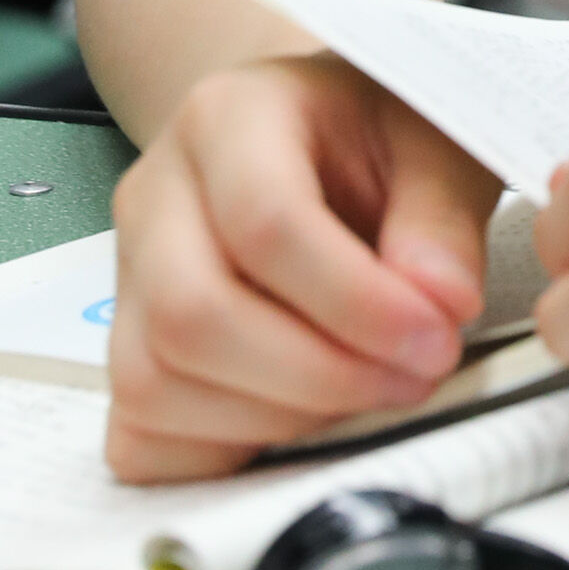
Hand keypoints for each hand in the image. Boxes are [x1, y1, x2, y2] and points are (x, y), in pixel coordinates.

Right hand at [103, 54, 500, 483]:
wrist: (326, 143)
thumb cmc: (379, 141)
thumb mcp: (439, 145)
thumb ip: (441, 222)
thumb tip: (441, 304)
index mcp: (228, 116)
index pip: (264, 222)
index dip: (357, 302)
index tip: (436, 337)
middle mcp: (156, 195)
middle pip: (192, 315)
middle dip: (318, 374)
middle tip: (414, 376)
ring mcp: (127, 280)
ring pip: (156, 385)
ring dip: (280, 419)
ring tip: (368, 390)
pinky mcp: (129, 350)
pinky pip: (140, 437)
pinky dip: (222, 452)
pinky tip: (302, 421)